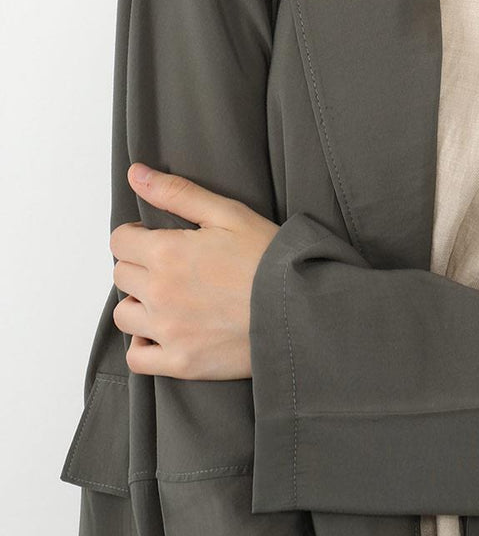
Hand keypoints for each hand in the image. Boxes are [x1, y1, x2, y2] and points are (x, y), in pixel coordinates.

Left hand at [109, 164, 280, 379]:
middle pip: (122, 275)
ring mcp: (168, 331)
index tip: (159, 240)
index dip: (137, 236)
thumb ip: (177, 192)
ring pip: (124, 314)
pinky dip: (144, 345)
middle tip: (174, 267)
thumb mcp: (227, 213)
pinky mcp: (179, 362)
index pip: (120, 241)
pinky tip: (165, 331)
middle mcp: (159, 293)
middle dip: (141, 266)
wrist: (300, 306)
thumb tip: (136, 173)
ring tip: (171, 299)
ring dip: (140, 304)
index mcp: (167, 253)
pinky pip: (137, 358)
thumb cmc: (268, 257)